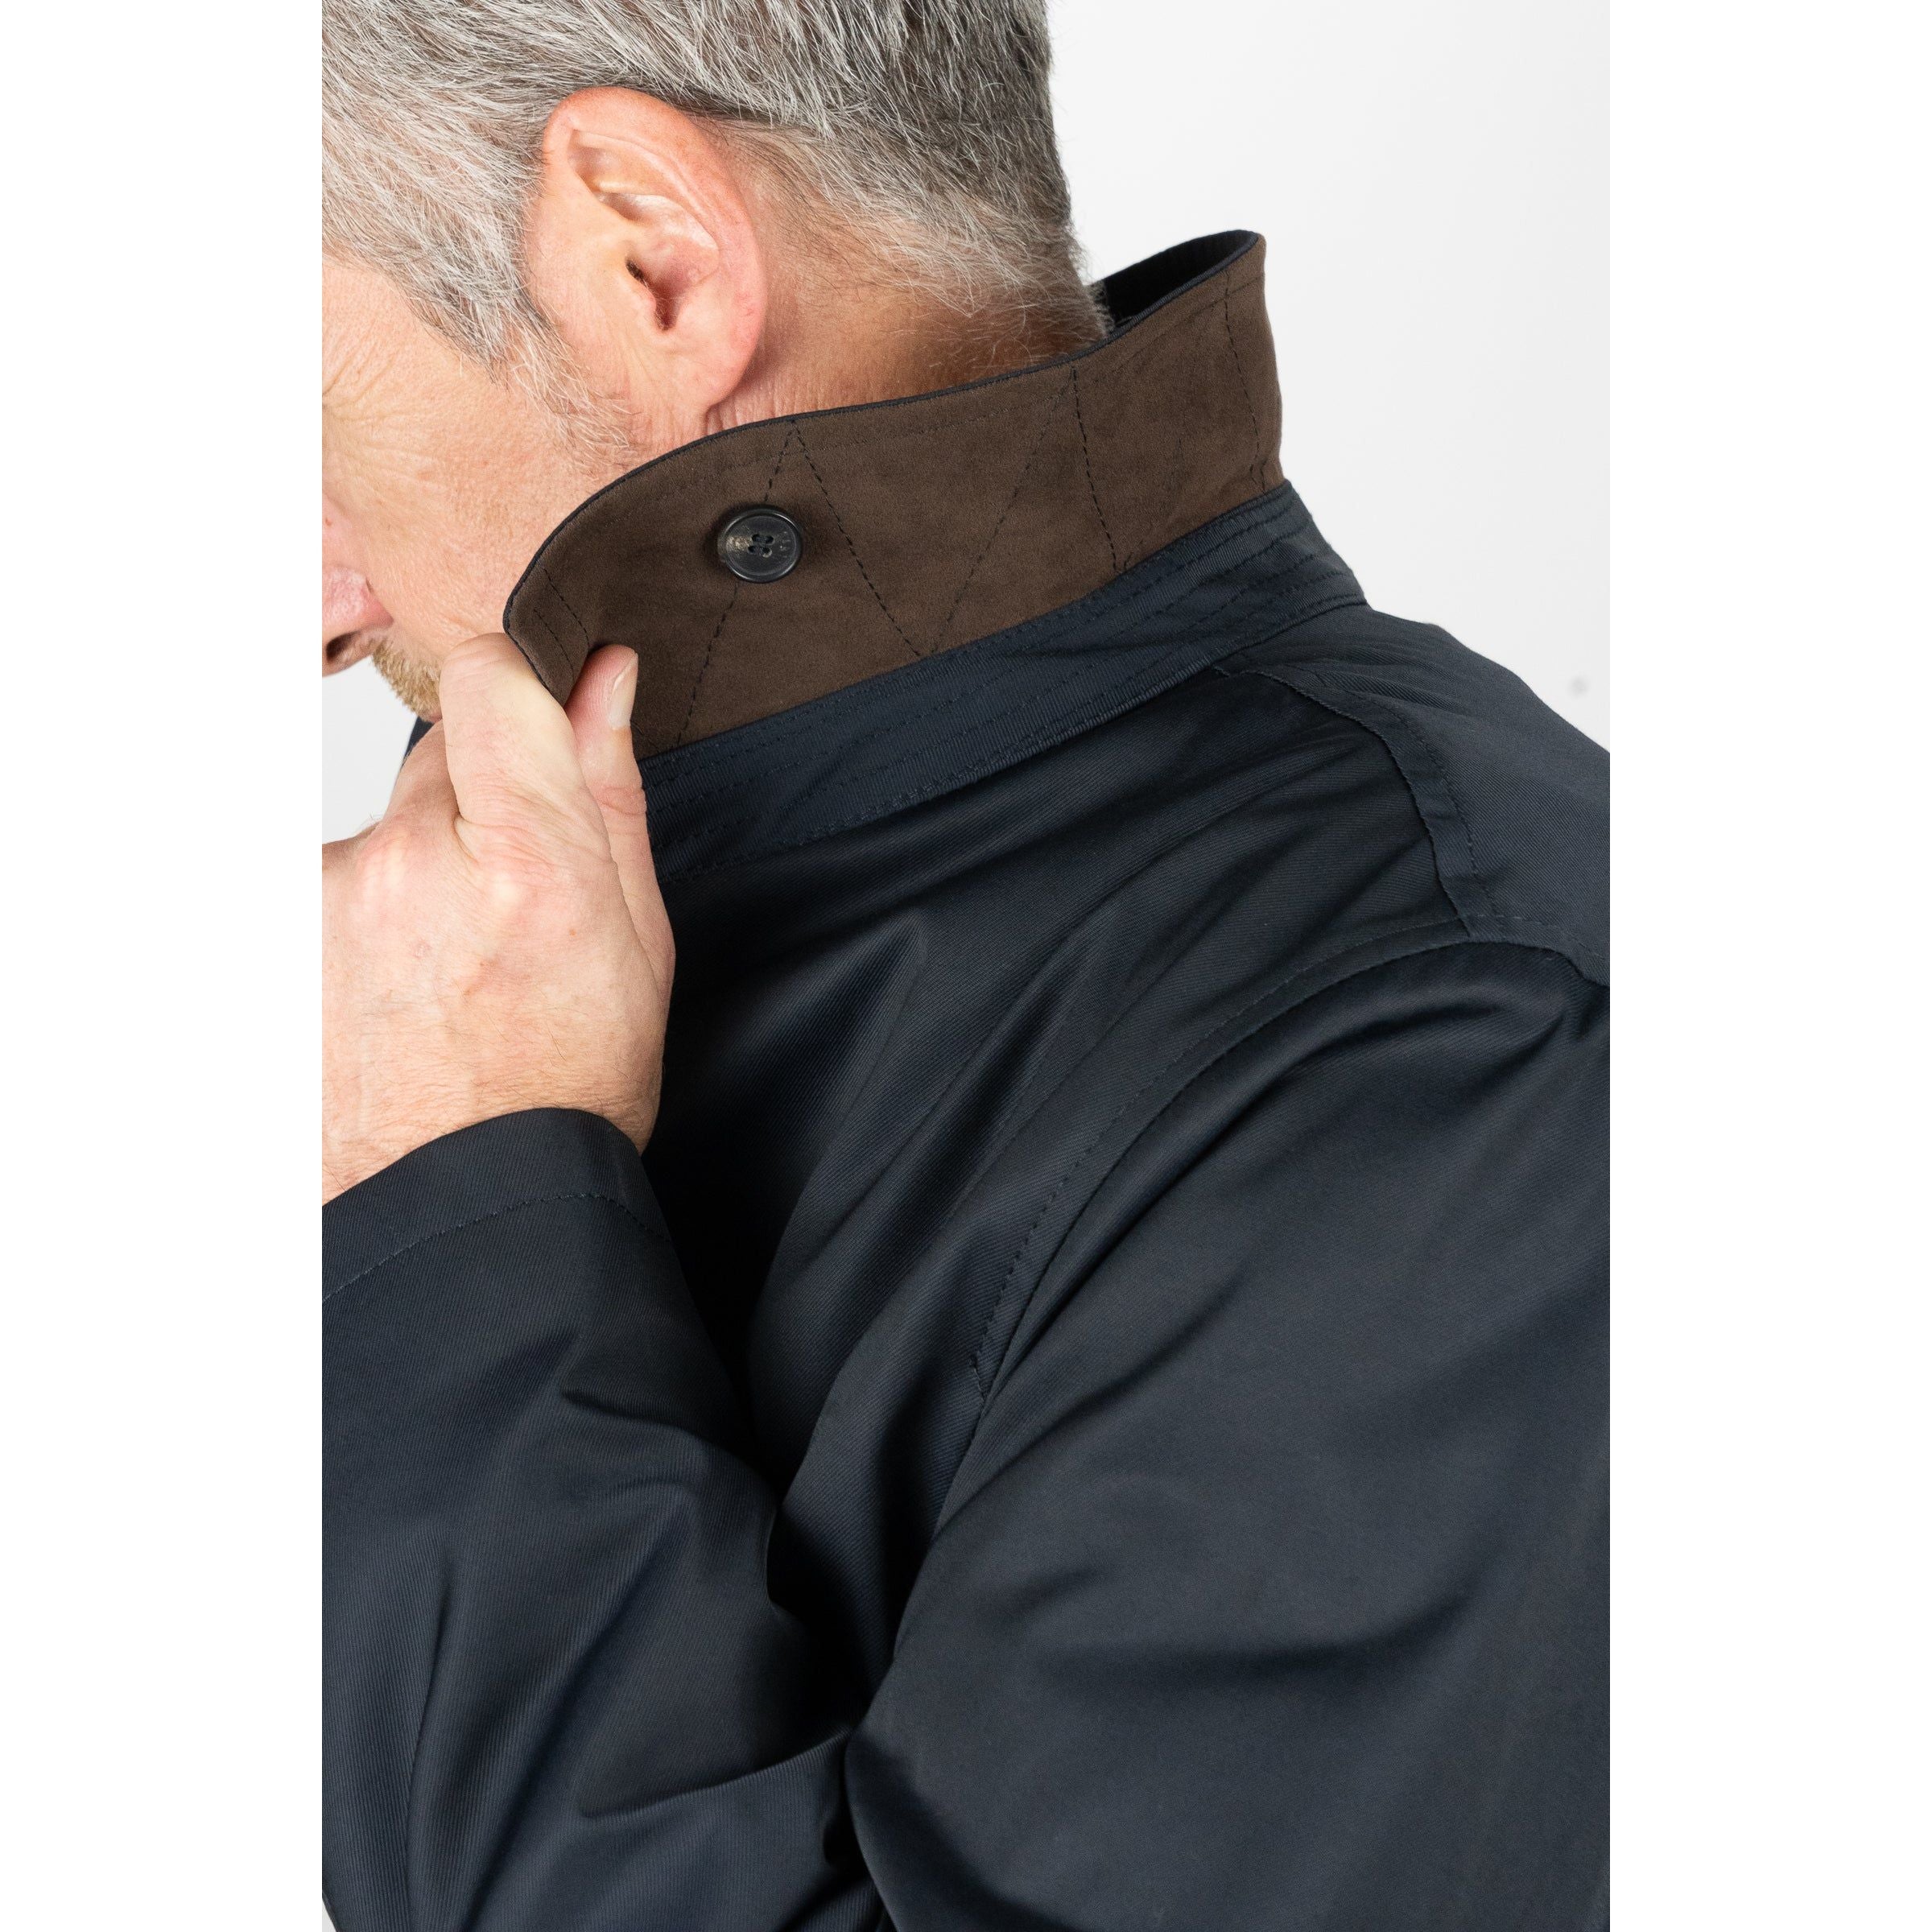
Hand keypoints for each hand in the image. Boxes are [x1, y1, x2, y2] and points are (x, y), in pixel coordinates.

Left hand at [323, 637, 672, 1202]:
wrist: (462, 1200)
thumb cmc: (563, 1087)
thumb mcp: (638, 940)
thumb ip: (608, 789)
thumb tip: (602, 676)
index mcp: (528, 864)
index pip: (489, 674)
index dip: (517, 690)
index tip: (534, 732)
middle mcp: (414, 865)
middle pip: (440, 753)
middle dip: (482, 804)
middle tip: (511, 903)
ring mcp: (334, 898)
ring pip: (389, 820)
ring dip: (423, 862)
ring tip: (455, 964)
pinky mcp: (285, 926)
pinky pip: (342, 874)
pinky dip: (373, 909)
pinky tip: (405, 984)